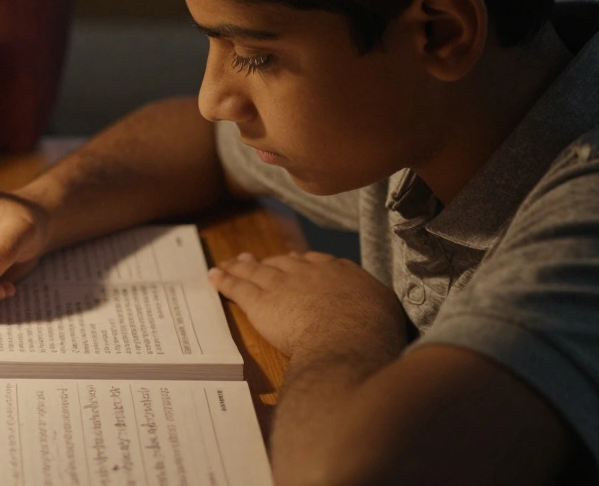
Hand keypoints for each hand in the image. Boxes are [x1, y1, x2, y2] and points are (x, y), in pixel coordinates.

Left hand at [210, 251, 406, 358]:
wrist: (347, 338)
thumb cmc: (373, 331)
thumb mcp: (385, 310)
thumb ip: (374, 304)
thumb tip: (375, 310)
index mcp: (340, 273)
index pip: (315, 262)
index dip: (300, 263)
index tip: (292, 261)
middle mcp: (308, 273)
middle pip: (282, 262)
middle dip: (268, 261)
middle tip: (255, 259)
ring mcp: (282, 284)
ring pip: (256, 270)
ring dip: (240, 266)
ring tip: (228, 263)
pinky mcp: (260, 302)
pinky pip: (237, 287)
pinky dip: (223, 280)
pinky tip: (213, 276)